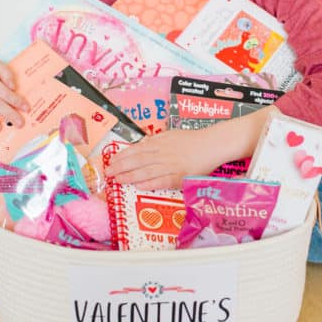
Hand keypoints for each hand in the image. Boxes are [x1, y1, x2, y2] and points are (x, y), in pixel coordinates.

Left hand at [105, 129, 220, 190]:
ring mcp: (171, 165)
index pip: (137, 149)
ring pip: (147, 171)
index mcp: (160, 143)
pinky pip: (162, 181)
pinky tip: (139, 187)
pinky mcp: (180, 176)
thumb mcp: (172, 134)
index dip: (122, 155)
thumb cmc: (193, 140)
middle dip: (121, 166)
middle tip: (108, 172)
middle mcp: (163, 153)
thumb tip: (142, 143)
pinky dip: (150, 184)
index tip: (111, 160)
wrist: (213, 144)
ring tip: (118, 180)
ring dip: (130, 176)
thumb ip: (157, 139)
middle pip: (138, 160)